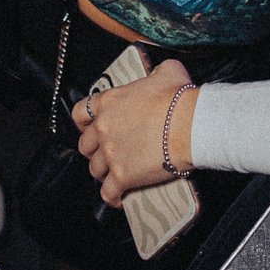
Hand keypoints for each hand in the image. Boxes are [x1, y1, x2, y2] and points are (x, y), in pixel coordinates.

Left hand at [71, 58, 195, 204]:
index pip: (81, 113)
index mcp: (109, 102)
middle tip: (106, 152)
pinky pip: (108, 192)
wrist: (189, 124)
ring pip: (95, 169)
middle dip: (94, 150)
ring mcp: (111, 153)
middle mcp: (104, 128)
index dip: (84, 123)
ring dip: (103, 173)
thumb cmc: (179, 98)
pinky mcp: (122, 175)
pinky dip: (112, 197)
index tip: (90, 128)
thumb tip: (159, 74)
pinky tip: (119, 198)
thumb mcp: (168, 72)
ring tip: (114, 175)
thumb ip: (156, 73)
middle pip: (85, 145)